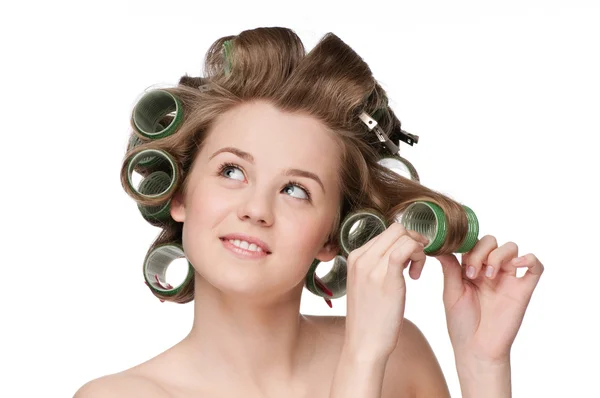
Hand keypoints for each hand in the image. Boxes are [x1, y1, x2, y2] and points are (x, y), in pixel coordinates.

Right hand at [344, 223, 428, 361]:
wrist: (364, 343)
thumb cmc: (370, 317)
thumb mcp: (367, 284)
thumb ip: (378, 264)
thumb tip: (399, 249)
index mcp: (355, 256)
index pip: (386, 231)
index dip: (404, 240)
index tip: (411, 258)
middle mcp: (361, 257)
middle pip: (396, 229)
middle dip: (414, 241)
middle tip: (417, 263)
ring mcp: (371, 266)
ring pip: (404, 236)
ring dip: (418, 251)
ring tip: (416, 273)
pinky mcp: (386, 277)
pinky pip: (407, 248)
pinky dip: (419, 255)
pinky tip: (416, 275)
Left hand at [435, 235, 543, 362]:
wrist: (476, 348)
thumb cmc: (462, 323)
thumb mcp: (451, 292)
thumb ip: (450, 268)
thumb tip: (440, 247)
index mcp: (472, 268)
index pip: (473, 243)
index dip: (467, 247)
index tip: (460, 264)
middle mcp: (491, 270)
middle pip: (492, 241)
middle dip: (481, 251)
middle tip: (473, 273)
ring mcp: (508, 279)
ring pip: (511, 248)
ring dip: (498, 256)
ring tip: (489, 276)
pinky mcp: (523, 290)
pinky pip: (536, 267)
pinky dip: (530, 259)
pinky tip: (517, 265)